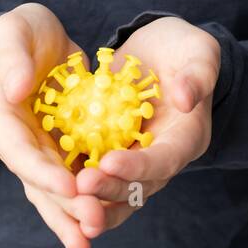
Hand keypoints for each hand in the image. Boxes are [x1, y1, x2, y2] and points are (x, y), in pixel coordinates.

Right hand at [0, 4, 107, 247]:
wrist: (30, 39)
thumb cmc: (18, 31)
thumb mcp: (12, 31)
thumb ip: (12, 59)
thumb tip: (17, 90)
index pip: (18, 150)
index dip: (42, 172)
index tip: (70, 187)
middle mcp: (15, 139)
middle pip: (37, 179)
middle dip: (64, 204)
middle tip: (93, 224)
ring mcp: (36, 147)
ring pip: (52, 188)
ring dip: (72, 213)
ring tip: (94, 236)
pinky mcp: (58, 148)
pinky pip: (71, 177)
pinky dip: (85, 198)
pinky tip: (103, 221)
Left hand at [75, 16, 219, 232]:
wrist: (159, 51)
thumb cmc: (184, 48)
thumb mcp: (199, 52)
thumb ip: (198, 74)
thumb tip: (185, 100)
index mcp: (187, 138)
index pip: (165, 160)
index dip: (139, 166)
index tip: (110, 162)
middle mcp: (161, 157)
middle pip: (138, 186)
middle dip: (110, 190)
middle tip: (81, 186)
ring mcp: (134, 157)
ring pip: (114, 190)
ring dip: (92, 199)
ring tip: (66, 197)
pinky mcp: (110, 150)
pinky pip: (93, 171)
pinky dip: (74, 183)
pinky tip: (49, 184)